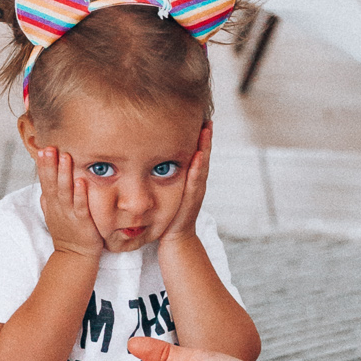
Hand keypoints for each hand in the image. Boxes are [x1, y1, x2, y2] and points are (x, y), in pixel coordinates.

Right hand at [37, 146, 103, 261]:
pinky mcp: (82, 222)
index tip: (42, 149)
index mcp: (51, 204)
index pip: (45, 182)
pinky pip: (80, 206)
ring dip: (64, 174)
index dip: (43, 166)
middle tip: (49, 147)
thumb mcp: (53, 215)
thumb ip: (49, 200)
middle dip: (50, 165)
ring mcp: (69, 215)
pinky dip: (80, 194)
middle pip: (52, 184)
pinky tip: (80, 181)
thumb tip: (44, 187)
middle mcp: (58, 208)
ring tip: (65, 157)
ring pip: (65, 192)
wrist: (74, 257)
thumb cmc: (67, 234)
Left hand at [157, 122, 211, 247]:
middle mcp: (196, 184)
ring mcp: (196, 192)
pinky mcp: (192, 200)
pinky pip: (195, 181)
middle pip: (203, 157)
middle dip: (206, 139)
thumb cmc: (168, 216)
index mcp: (190, 181)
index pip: (196, 156)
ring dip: (205, 148)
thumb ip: (163, 178)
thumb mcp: (166, 193)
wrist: (176, 239)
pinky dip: (198, 168)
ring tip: (206, 131)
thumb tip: (152, 160)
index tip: (202, 121)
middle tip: (208, 120)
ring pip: (201, 166)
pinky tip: (198, 155)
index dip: (200, 140)